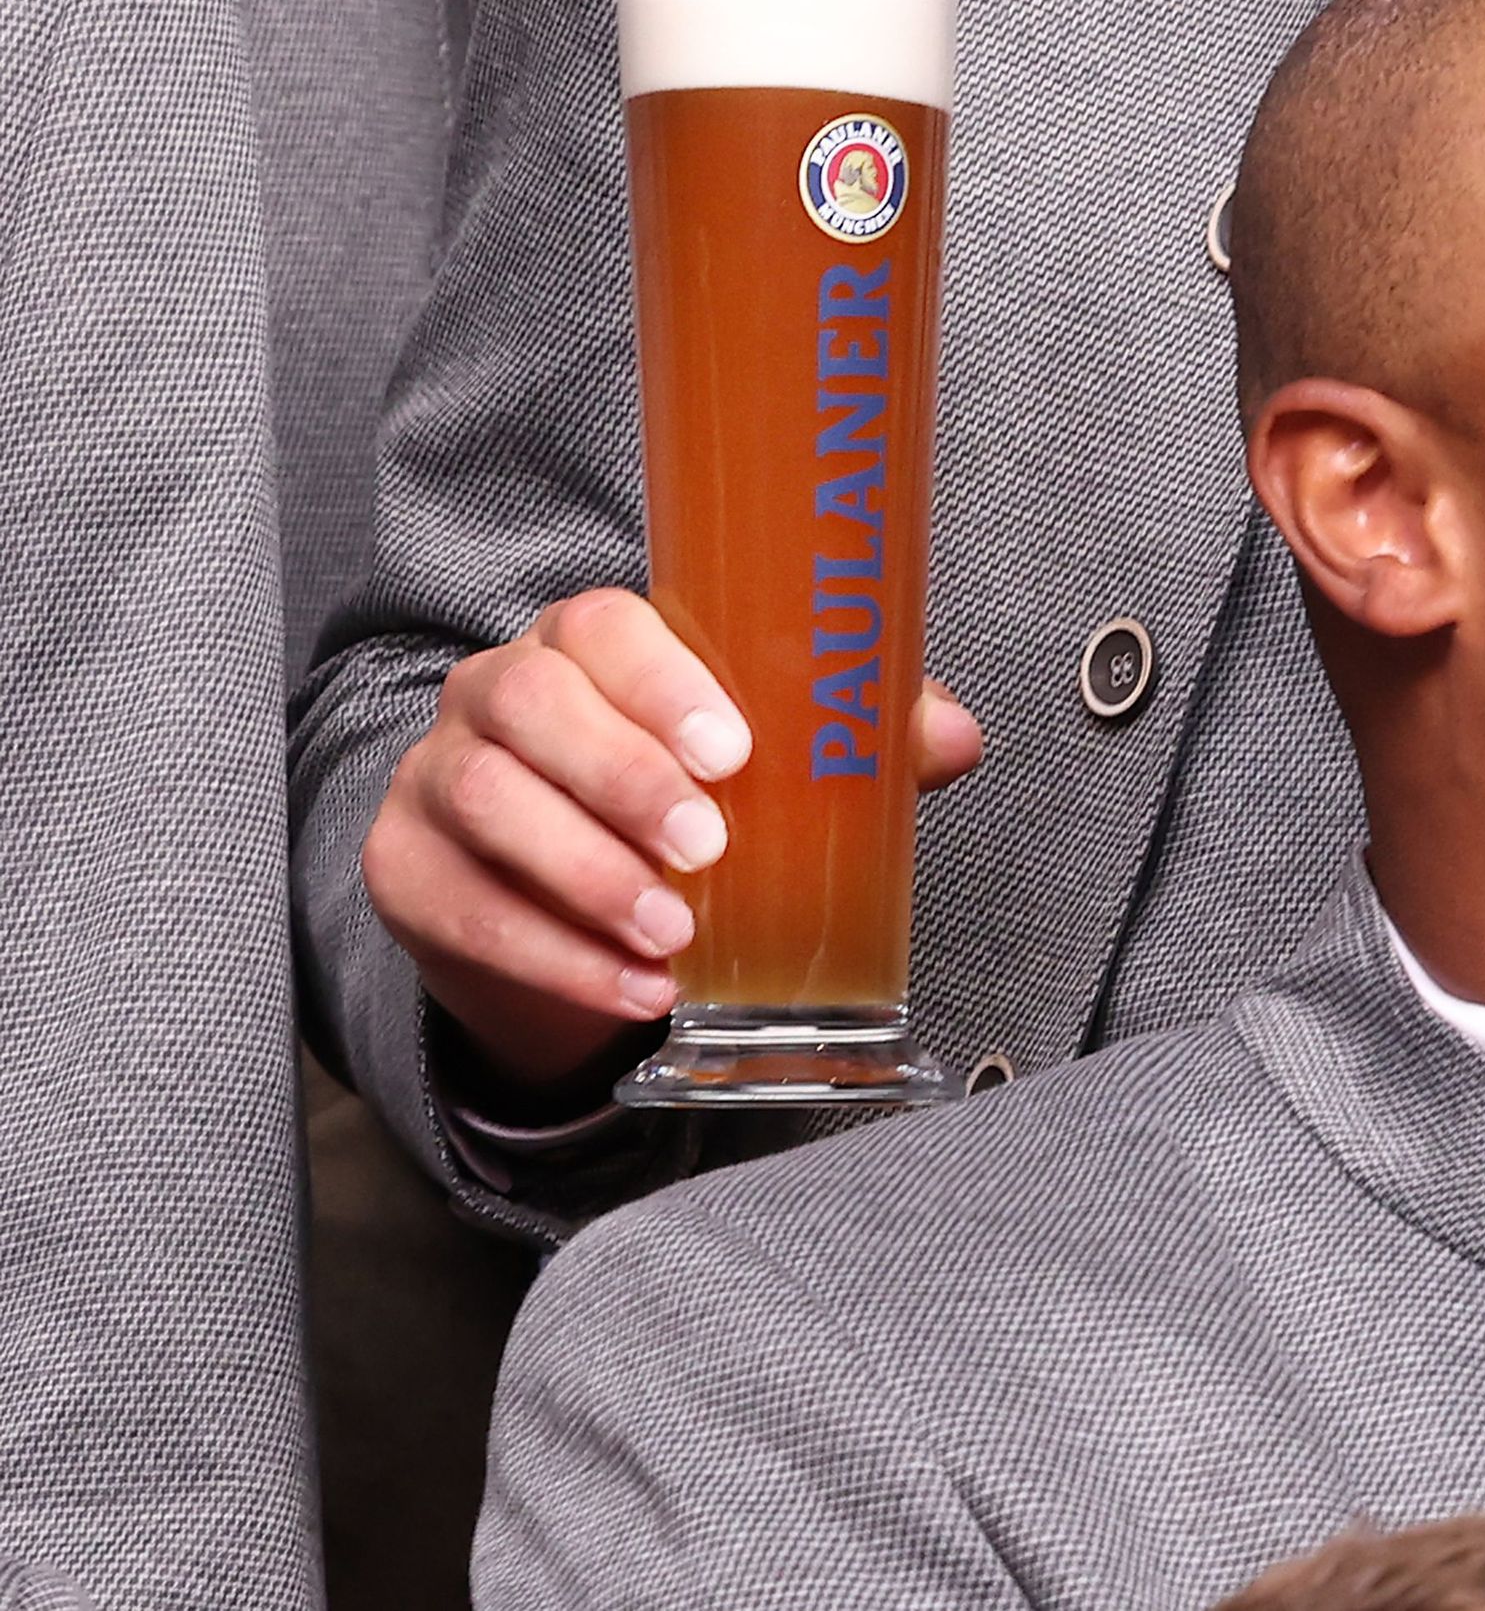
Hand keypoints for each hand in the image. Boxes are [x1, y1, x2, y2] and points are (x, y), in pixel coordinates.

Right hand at [363, 589, 981, 1092]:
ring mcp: (433, 778)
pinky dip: (557, 955)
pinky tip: (635, 985)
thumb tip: (952, 736)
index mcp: (586, 644)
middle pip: (528, 705)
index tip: (733, 750)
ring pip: (484, 800)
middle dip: (623, 778)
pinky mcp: (404, 870)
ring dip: (588, 873)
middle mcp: (493, 692)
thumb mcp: (765, 764)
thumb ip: (851, 738)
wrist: (564, 900)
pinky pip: (463, 908)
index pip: (601, 625)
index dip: (661, 680)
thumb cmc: (677, 799)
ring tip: (676, 930)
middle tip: (708, 847)